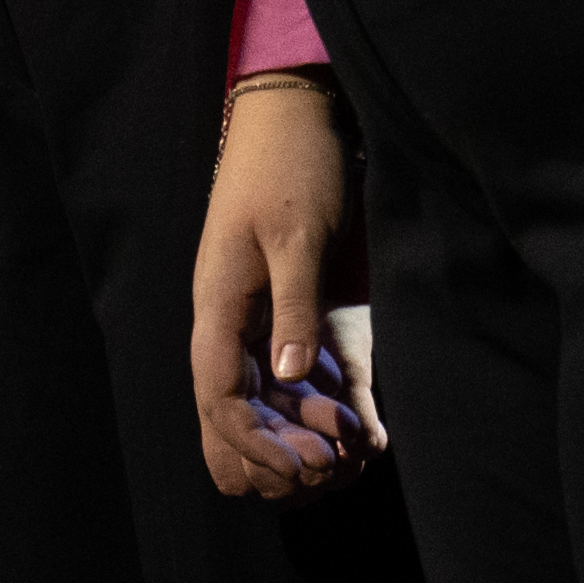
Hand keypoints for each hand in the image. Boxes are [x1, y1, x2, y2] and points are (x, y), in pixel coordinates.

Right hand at [188, 74, 372, 497]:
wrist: (295, 117)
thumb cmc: (292, 165)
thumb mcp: (297, 232)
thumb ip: (293, 303)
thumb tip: (286, 375)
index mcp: (219, 307)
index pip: (218, 397)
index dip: (255, 443)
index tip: (306, 465)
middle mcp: (232, 328)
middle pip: (230, 423)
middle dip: (274, 455)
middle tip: (331, 461)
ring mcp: (259, 328)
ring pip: (263, 416)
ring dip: (299, 442)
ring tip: (352, 450)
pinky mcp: (290, 322)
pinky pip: (295, 393)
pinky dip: (323, 420)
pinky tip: (365, 433)